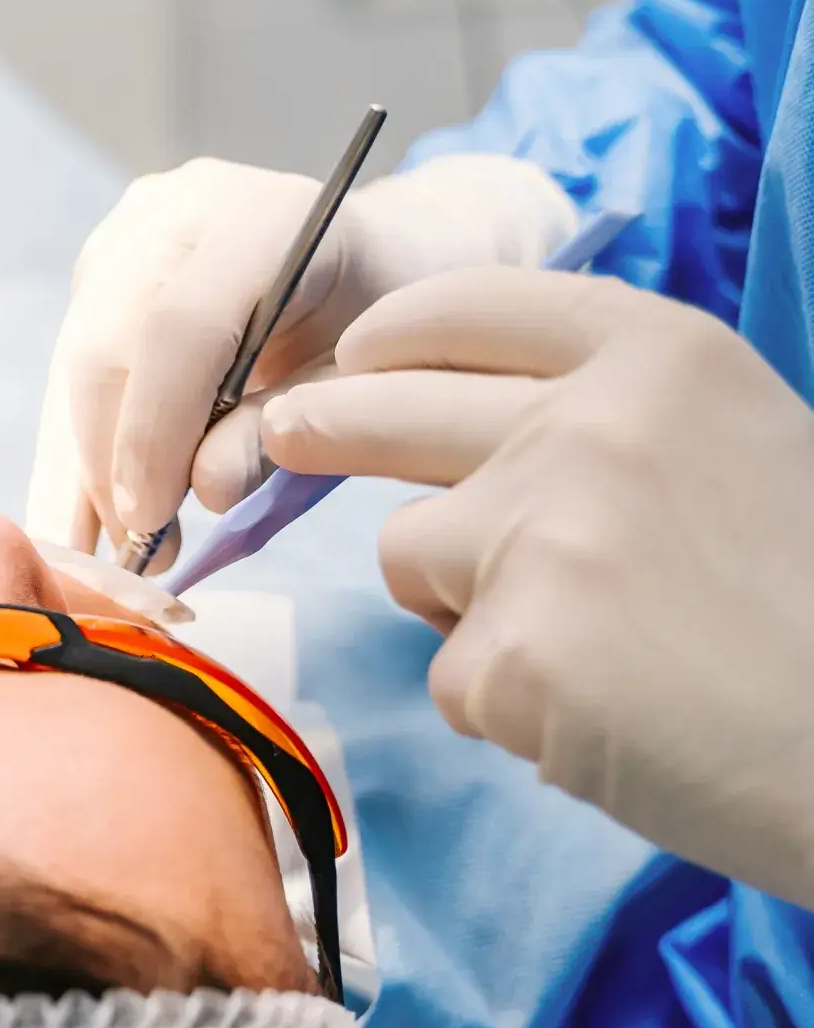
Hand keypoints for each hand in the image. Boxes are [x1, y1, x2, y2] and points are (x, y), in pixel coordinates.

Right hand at [24, 153, 575, 566]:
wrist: (373, 259)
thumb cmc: (373, 328)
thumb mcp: (350, 388)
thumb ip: (278, 433)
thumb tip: (201, 491)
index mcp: (262, 218)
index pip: (181, 326)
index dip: (155, 431)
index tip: (149, 520)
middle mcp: (180, 208)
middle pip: (108, 344)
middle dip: (111, 460)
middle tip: (136, 551)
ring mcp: (131, 230)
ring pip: (76, 360)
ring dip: (88, 462)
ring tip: (120, 544)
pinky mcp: (103, 263)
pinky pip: (74, 364)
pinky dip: (84, 443)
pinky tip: (95, 513)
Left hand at [262, 267, 813, 906]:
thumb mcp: (743, 446)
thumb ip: (616, 421)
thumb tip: (473, 437)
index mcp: (659, 356)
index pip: (476, 308)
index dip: (399, 330)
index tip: (358, 351)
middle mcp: (584, 426)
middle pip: (387, 408)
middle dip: (321, 421)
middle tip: (285, 431)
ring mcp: (537, 536)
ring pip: (405, 551)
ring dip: (455, 598)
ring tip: (582, 643)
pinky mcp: (510, 654)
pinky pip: (450, 673)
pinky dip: (503, 703)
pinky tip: (600, 719)